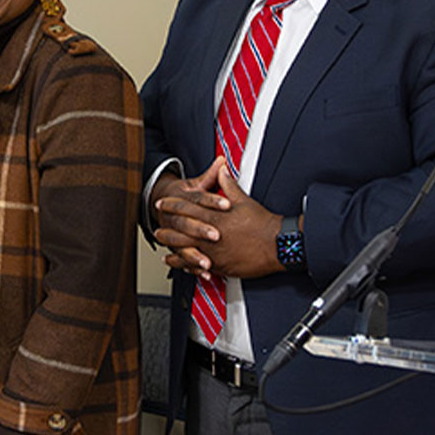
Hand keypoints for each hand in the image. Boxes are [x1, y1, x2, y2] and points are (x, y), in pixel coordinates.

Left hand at [166, 159, 286, 279]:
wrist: (278, 244)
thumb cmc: (263, 223)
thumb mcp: (244, 200)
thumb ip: (228, 184)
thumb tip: (221, 168)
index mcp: (216, 216)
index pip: (187, 208)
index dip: (172, 205)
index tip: (161, 203)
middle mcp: (212, 234)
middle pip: (182, 230)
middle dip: (167, 228)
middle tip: (156, 228)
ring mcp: (215, 252)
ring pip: (186, 249)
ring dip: (172, 246)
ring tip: (163, 245)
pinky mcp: (221, 266)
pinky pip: (197, 265)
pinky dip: (184, 264)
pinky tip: (176, 262)